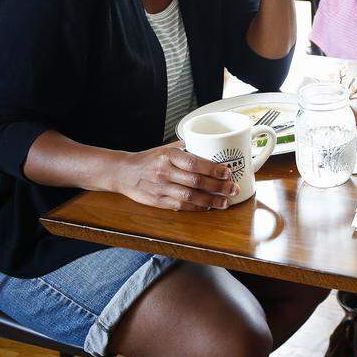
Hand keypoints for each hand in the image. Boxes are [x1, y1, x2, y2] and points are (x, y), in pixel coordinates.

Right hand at [115, 143, 237, 210]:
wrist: (123, 172)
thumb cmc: (149, 159)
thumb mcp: (166, 149)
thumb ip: (187, 149)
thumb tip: (212, 148)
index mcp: (168, 156)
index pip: (194, 163)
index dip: (213, 169)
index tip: (227, 172)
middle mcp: (164, 172)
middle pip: (196, 181)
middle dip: (218, 186)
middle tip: (233, 188)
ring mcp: (161, 188)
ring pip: (190, 196)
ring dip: (210, 200)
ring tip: (225, 202)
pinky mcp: (158, 202)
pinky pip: (180, 206)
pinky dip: (196, 208)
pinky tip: (208, 207)